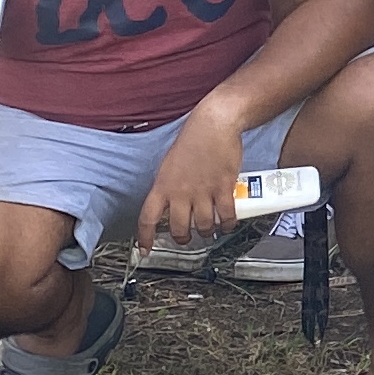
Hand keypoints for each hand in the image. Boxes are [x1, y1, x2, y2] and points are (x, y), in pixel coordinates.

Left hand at [138, 108, 247, 247]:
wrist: (214, 125)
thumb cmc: (193, 140)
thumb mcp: (170, 164)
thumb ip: (169, 186)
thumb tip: (172, 203)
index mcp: (163, 185)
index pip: (147, 219)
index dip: (145, 238)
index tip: (145, 250)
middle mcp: (180, 192)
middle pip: (179, 229)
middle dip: (183, 238)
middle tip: (187, 238)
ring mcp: (203, 191)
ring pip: (204, 226)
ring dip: (207, 231)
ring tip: (210, 229)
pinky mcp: (223, 188)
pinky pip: (226, 216)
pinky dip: (228, 224)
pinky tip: (228, 223)